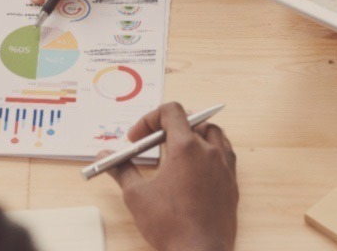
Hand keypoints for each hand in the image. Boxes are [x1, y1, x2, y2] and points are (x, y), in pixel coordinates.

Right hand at [97, 103, 237, 250]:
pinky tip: (194, 168)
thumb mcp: (136, 195)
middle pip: (191, 120)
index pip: (171, 111)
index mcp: (186, 148)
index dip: (149, 119)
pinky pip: (224, 153)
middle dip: (168, 127)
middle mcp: (209, 152)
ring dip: (193, 134)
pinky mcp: (232, 183)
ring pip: (213, 133)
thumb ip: (121, 169)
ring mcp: (224, 166)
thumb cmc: (171, 226)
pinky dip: (209, 151)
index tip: (137, 138)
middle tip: (152, 143)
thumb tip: (104, 157)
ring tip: (176, 150)